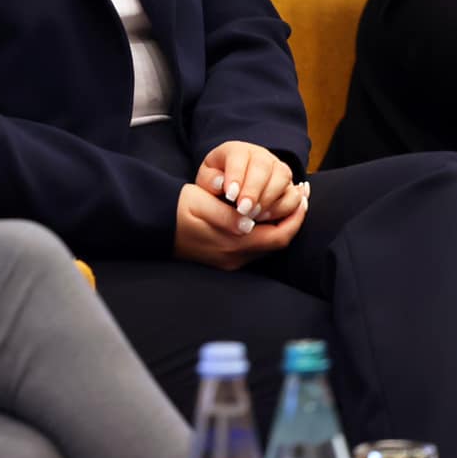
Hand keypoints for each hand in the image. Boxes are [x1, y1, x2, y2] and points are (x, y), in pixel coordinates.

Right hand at [173, 181, 308, 270]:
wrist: (153, 224)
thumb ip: (227, 215)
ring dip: (280, 225)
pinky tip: (265, 215)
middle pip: (276, 243)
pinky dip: (266, 230)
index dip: (295, 218)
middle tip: (301, 197)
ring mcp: (229, 260)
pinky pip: (255, 246)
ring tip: (287, 202)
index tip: (303, 198)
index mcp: (231, 244)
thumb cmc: (176, 208)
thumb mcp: (200, 203)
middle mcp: (234, 258)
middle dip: (292, 220)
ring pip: (267, 245)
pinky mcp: (224, 259)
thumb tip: (249, 222)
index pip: (277, 237)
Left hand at [197, 141, 296, 224]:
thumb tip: (220, 184)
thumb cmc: (217, 183)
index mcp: (237, 150)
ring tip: (254, 216)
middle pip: (264, 166)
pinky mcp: (289, 186)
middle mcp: (261, 156)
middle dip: (254, 190)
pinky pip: (294, 195)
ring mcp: (278, 169)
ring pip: (283, 178)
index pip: (239, 156)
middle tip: (243, 209)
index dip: (236, 175)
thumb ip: (209, 181)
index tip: (230, 195)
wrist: (232, 188)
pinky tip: (267, 217)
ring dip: (269, 199)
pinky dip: (283, 208)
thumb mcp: (206, 180)